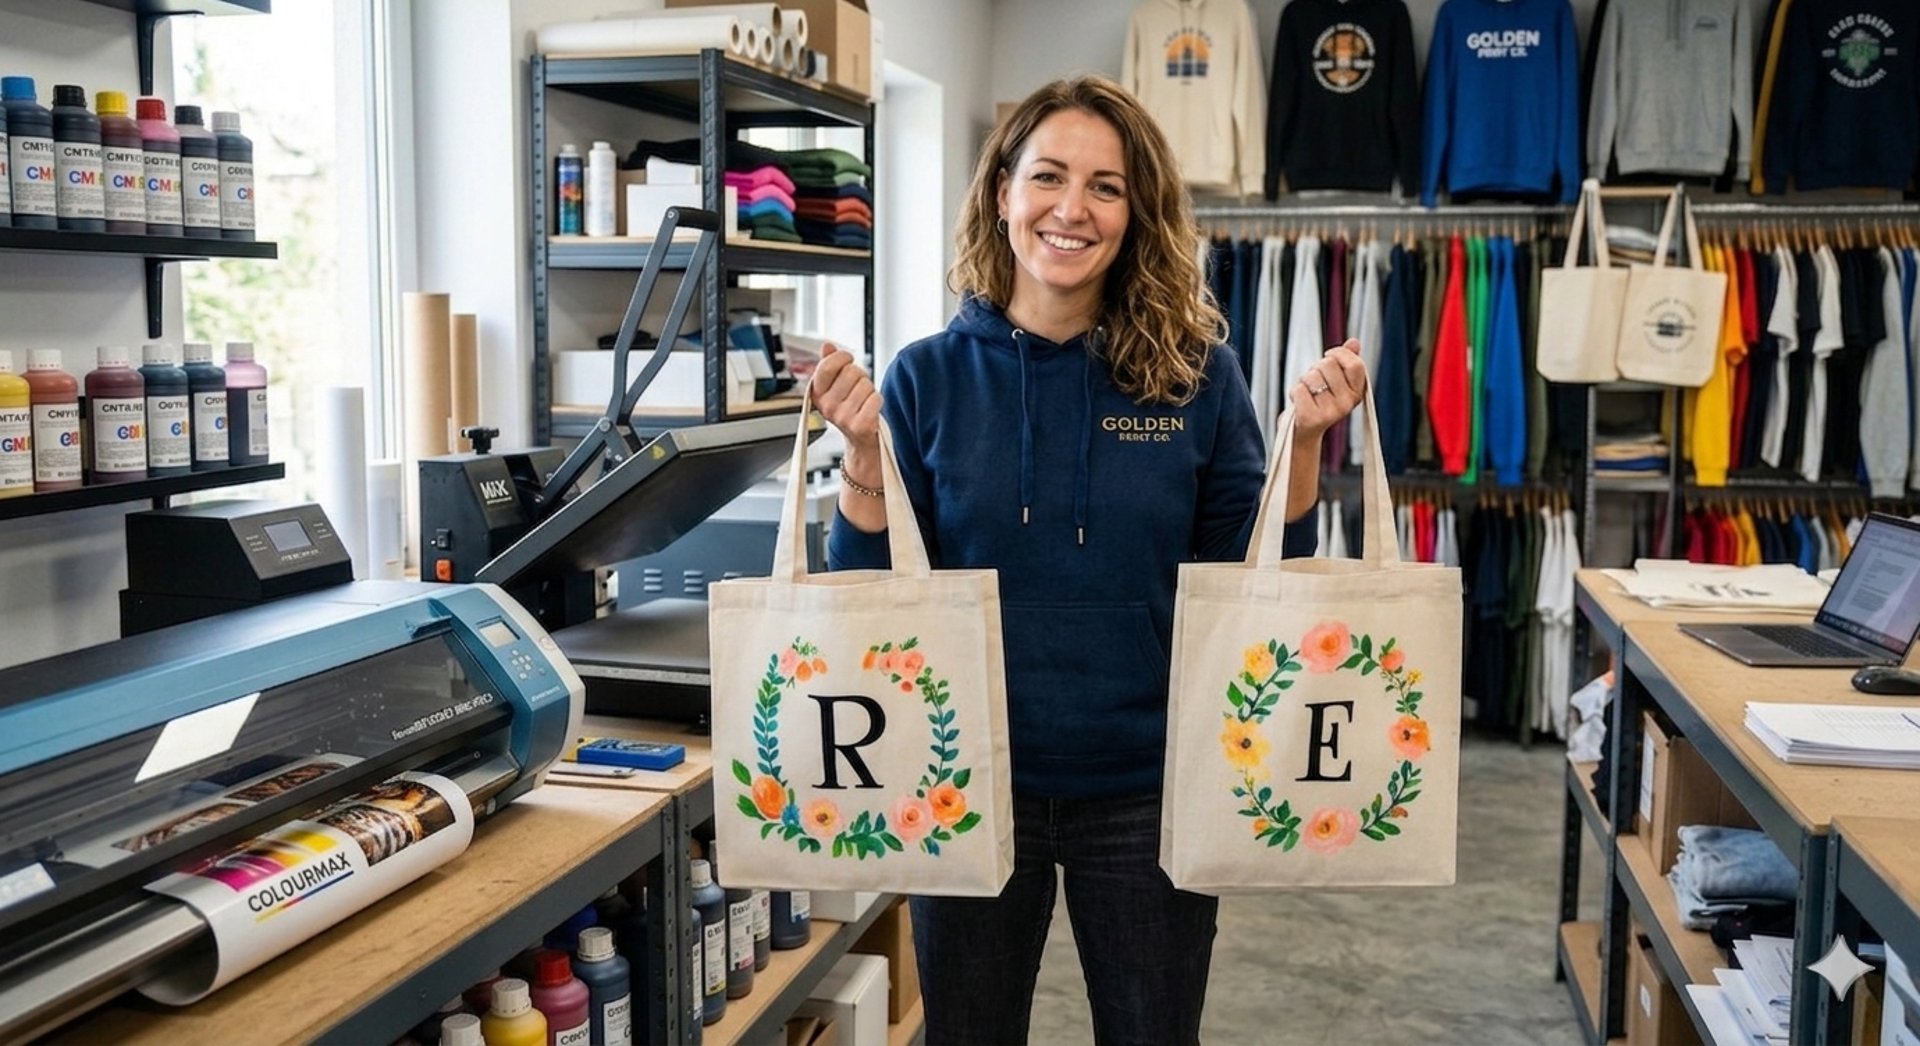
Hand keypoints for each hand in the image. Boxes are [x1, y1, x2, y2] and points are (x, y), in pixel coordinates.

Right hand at [811, 342, 882, 484]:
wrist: (861, 441)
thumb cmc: (851, 409)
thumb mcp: (837, 386)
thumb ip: (831, 364)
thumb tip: (827, 346)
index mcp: (817, 394)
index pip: (827, 365)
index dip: (842, 357)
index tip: (848, 360)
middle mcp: (827, 407)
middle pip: (851, 372)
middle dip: (860, 376)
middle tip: (858, 390)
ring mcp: (842, 417)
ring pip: (865, 385)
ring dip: (870, 390)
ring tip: (864, 401)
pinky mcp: (860, 426)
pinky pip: (875, 398)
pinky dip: (878, 400)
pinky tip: (871, 409)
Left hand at [1288, 339, 1366, 439]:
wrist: (1303, 433)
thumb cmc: (1317, 402)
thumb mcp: (1334, 380)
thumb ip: (1345, 361)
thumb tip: (1355, 342)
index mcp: (1357, 392)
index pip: (1355, 364)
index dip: (1339, 353)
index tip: (1328, 356)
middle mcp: (1347, 403)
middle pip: (1329, 364)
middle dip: (1316, 368)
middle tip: (1315, 383)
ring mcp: (1331, 412)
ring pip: (1312, 376)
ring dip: (1304, 381)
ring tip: (1307, 394)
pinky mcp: (1312, 418)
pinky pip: (1299, 389)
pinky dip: (1295, 393)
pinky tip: (1299, 403)